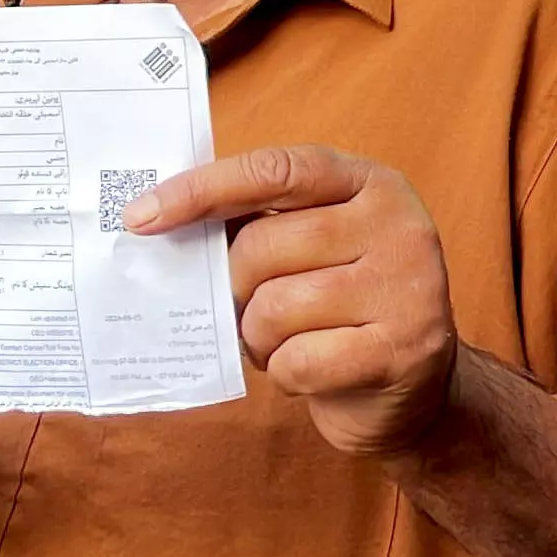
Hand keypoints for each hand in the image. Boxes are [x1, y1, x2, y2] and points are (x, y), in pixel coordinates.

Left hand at [125, 146, 458, 460]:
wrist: (416, 386)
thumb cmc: (342, 309)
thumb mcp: (314, 247)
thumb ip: (258, 223)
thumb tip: (156, 221)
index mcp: (372, 185)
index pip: (276, 170)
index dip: (202, 190)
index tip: (141, 218)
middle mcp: (401, 227)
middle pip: (264, 246)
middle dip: (235, 288)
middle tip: (248, 309)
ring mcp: (410, 289)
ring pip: (276, 308)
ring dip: (259, 337)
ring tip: (284, 342)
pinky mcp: (403, 351)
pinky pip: (300, 360)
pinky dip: (285, 373)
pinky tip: (310, 370)